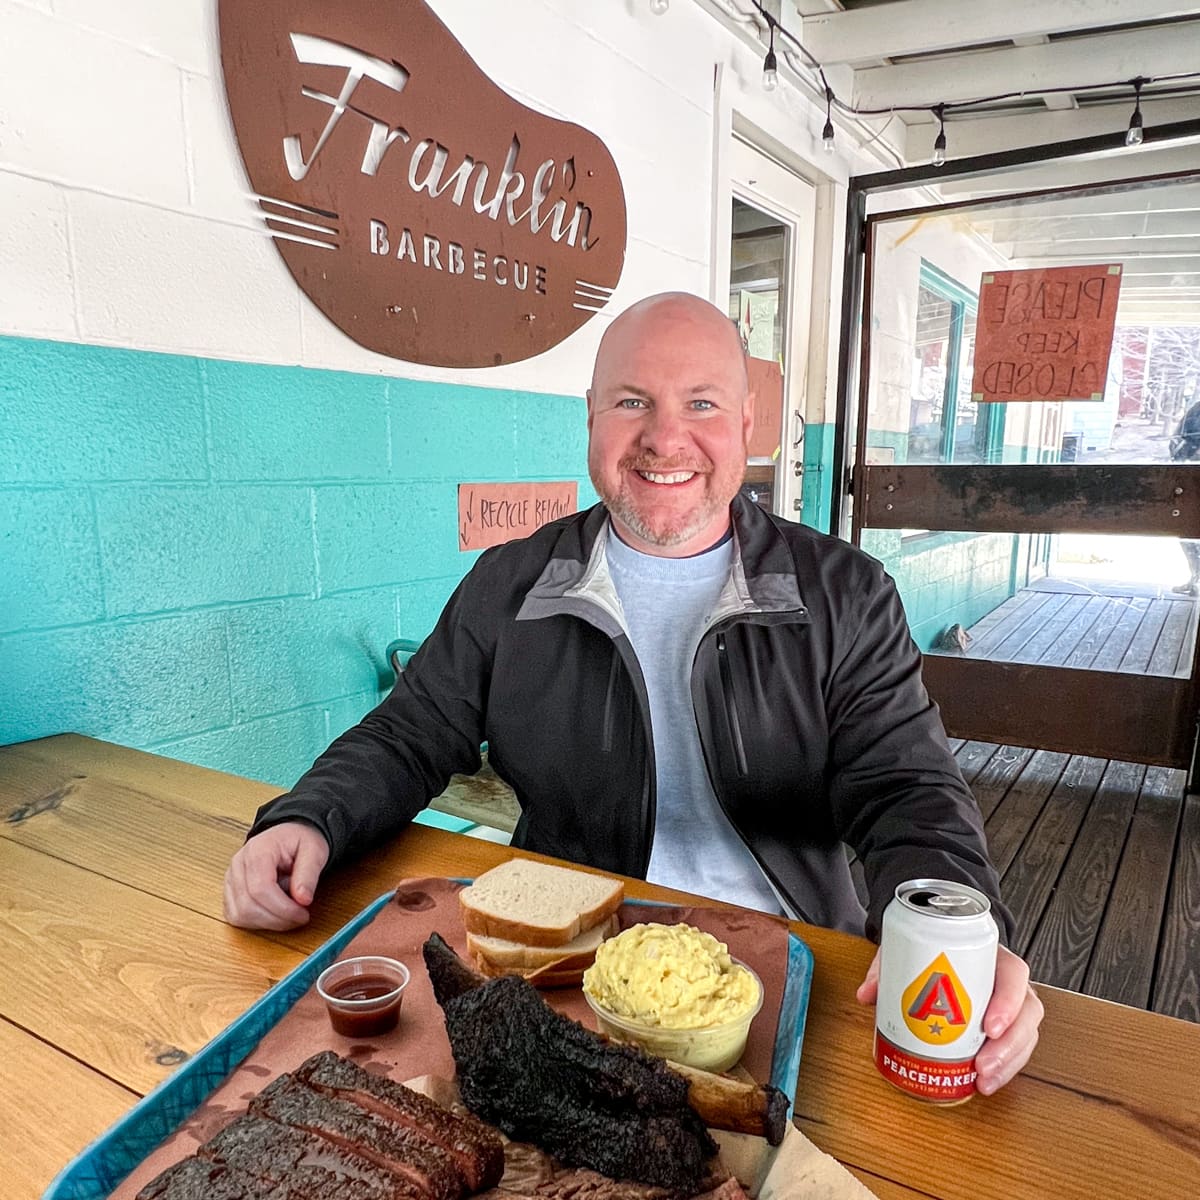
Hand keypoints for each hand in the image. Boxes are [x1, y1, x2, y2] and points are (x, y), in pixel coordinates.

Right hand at [223, 821, 329, 930]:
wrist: (289, 836)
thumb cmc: (299, 841)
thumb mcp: (314, 850)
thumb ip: (309, 874)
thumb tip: (303, 899)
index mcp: (258, 850)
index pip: (260, 888)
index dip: (283, 908)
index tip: (302, 914)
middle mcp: (238, 864)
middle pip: (248, 905)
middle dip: (278, 919)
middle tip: (300, 917)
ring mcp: (231, 879)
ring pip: (240, 915)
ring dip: (268, 922)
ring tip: (289, 912)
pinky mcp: (231, 892)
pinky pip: (237, 917)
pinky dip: (257, 922)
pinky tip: (275, 913)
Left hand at [856, 943, 1043, 1094]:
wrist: (939, 945)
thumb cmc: (932, 947)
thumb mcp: (909, 946)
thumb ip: (888, 967)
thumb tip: (866, 994)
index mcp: (990, 954)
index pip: (1013, 973)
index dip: (1008, 1001)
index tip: (989, 1026)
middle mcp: (1007, 979)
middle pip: (1027, 1012)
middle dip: (1009, 1045)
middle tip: (982, 1066)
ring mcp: (1011, 1003)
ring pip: (1025, 1034)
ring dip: (1008, 1062)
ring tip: (984, 1081)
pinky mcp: (1006, 1023)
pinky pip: (1016, 1047)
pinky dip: (1004, 1067)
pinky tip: (985, 1082)